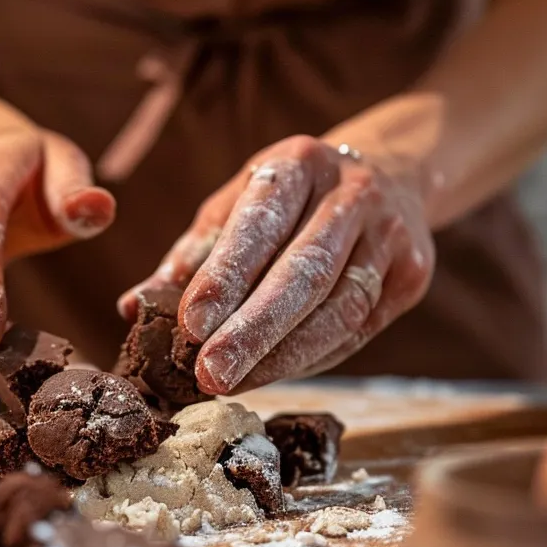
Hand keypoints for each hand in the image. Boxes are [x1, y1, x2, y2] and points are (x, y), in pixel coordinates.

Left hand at [122, 135, 433, 393]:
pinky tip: (270, 374)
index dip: (225, 276)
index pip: (260, 224)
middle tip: (209, 374)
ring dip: (282, 355)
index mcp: (299, 163)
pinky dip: (309, 358)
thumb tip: (133, 308)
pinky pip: (356, 330)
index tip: (189, 325)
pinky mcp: (413, 276)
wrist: (390, 173)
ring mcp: (391, 235)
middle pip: (305, 272)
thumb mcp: (237, 206)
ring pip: (338, 309)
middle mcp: (353, 194)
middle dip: (254, 330)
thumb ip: (191, 254)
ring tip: (231, 383)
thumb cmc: (289, 200)